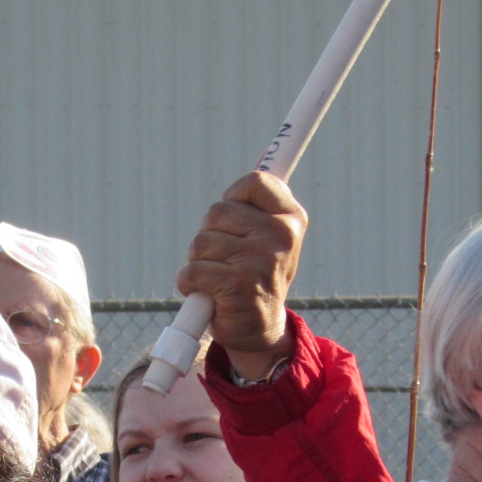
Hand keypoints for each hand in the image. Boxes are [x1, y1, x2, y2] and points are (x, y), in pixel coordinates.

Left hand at [175, 171, 305, 380]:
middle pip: (217, 211)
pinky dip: (190, 284)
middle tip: (226, 258)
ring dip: (200, 262)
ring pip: (201, 242)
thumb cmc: (257, 275)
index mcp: (291, 219)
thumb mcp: (268, 235)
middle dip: (210, 235)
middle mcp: (280, 236)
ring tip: (219, 278)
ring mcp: (259, 260)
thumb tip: (268, 151)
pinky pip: (192, 271)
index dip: (234, 198)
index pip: (255, 181)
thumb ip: (261, 202)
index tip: (236, 220)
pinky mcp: (236, 285)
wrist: (261, 330)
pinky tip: (209, 294)